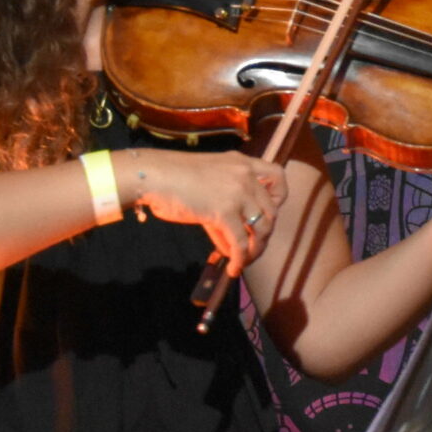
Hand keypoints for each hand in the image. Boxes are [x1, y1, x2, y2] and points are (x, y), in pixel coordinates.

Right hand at [127, 149, 289, 275]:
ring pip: (261, 228)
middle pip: (271, 210)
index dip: (278, 199)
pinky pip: (241, 242)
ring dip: (255, 249)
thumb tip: (230, 241)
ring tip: (244, 261)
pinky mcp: (224, 212)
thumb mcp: (207, 183)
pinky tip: (233, 268)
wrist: (153, 175)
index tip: (267, 214)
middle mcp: (245, 175)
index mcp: (242, 163)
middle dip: (264, 233)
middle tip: (253, 247)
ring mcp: (237, 193)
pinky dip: (240, 258)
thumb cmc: (172, 178)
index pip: (278, 177)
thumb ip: (223, 206)